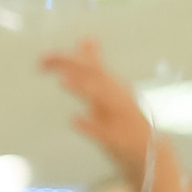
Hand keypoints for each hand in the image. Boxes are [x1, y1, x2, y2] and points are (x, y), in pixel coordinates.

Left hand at [42, 38, 153, 177]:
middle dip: (71, 66)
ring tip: (63, 81)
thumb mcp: (111, 89)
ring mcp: (120, 117)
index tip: (41, 58)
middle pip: (95, 75)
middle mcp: (118, 96)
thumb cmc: (126, 119)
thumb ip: (96, 65)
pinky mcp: (120, 139)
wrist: (150, 152)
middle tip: (44, 62)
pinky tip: (75, 120)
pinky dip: (91, 125)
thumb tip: (86, 39)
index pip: (89, 64)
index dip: (65, 59)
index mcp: (113, 84)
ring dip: (84, 88)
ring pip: (103, 98)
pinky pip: (105, 132)